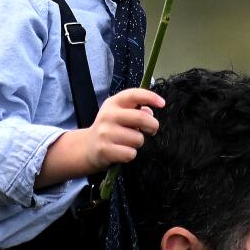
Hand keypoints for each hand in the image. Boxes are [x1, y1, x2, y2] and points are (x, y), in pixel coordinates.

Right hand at [42, 89, 164, 185]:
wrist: (87, 147)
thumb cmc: (110, 129)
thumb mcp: (119, 114)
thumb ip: (136, 110)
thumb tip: (150, 113)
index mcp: (113, 103)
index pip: (134, 94)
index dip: (151, 97)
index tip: (162, 104)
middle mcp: (108, 116)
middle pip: (141, 118)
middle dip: (152, 126)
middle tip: (151, 130)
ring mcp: (105, 133)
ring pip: (138, 139)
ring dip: (138, 143)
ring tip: (128, 142)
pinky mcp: (104, 150)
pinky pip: (130, 154)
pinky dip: (130, 155)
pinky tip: (122, 152)